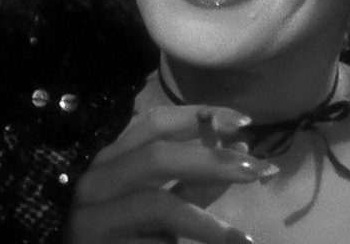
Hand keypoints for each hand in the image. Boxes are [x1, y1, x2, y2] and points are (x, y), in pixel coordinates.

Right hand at [63, 105, 271, 243]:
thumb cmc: (129, 235)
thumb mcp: (165, 204)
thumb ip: (197, 179)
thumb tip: (240, 147)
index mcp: (112, 158)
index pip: (154, 122)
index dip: (199, 117)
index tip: (243, 122)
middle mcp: (97, 181)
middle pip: (157, 157)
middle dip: (211, 160)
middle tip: (256, 168)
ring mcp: (94, 219)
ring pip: (157, 204)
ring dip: (206, 221)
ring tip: (241, 236)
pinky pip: (156, 243)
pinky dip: (194, 242)